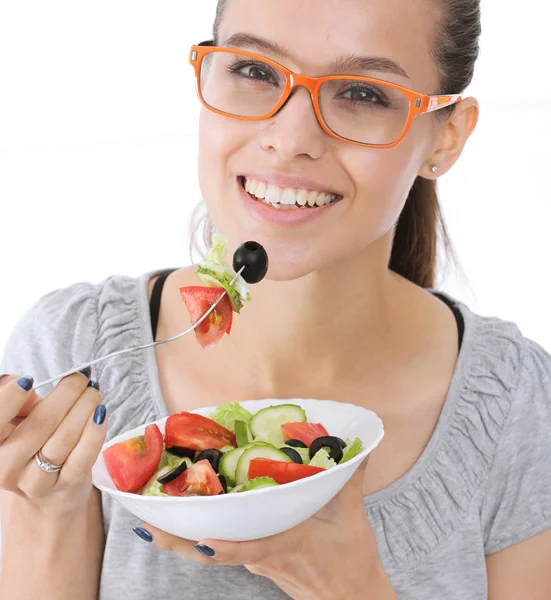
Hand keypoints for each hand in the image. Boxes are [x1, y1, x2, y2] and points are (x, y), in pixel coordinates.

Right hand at [0, 372, 106, 515]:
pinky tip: (100, 414)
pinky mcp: (65, 486)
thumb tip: (23, 382)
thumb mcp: (20, 420)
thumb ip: (19, 402)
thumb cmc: (33, 442)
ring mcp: (36, 480)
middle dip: (66, 393)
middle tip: (81, 377)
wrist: (48, 487)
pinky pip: (83, 457)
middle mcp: (7, 466)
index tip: (28, 381)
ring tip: (94, 391)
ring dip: (85, 407)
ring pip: (64, 439)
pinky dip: (95, 432)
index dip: (8, 400)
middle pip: (41, 424)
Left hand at [134, 457, 395, 599]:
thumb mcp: (351, 517)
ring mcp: (256, 562)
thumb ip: (350, 477)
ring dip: (181, 537)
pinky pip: (223, 549)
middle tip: (143, 521)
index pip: (250, 548)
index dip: (224, 546)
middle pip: (212, 552)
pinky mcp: (258, 563)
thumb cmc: (350, 563)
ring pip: (212, 552)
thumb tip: (355, 447)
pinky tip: (191, 518)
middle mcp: (262, 556)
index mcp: (285, 545)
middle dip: (175, 540)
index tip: (198, 538)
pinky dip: (201, 536)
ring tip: (152, 516)